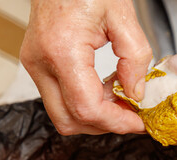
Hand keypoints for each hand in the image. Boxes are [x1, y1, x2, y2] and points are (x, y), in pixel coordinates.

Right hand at [20, 0, 151, 134]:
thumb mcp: (123, 17)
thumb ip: (134, 60)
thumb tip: (135, 93)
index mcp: (62, 51)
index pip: (87, 109)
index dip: (117, 123)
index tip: (138, 123)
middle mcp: (42, 63)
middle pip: (70, 121)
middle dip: (105, 125)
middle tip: (132, 116)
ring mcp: (37, 66)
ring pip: (64, 114)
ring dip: (96, 115)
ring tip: (121, 99)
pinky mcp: (40, 65)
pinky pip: (62, 98)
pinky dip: (87, 102)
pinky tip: (106, 89)